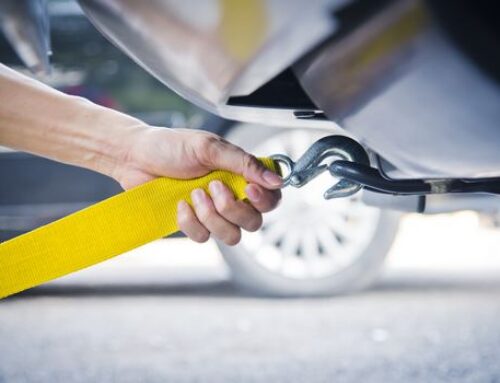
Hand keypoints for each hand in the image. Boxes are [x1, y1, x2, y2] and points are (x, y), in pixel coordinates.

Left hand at [114, 127, 281, 244]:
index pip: (271, 198)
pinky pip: (203, 238)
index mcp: (241, 176)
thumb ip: (244, 163)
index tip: (249, 190)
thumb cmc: (172, 146)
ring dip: (212, 217)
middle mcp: (232, 197)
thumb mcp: (209, 147)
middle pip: (254, 223)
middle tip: (213, 187)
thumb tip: (277, 180)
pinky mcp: (194, 225)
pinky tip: (180, 204)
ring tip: (194, 194)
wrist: (136, 157)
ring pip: (232, 237)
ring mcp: (213, 214)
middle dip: (233, 209)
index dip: (265, 200)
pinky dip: (191, 222)